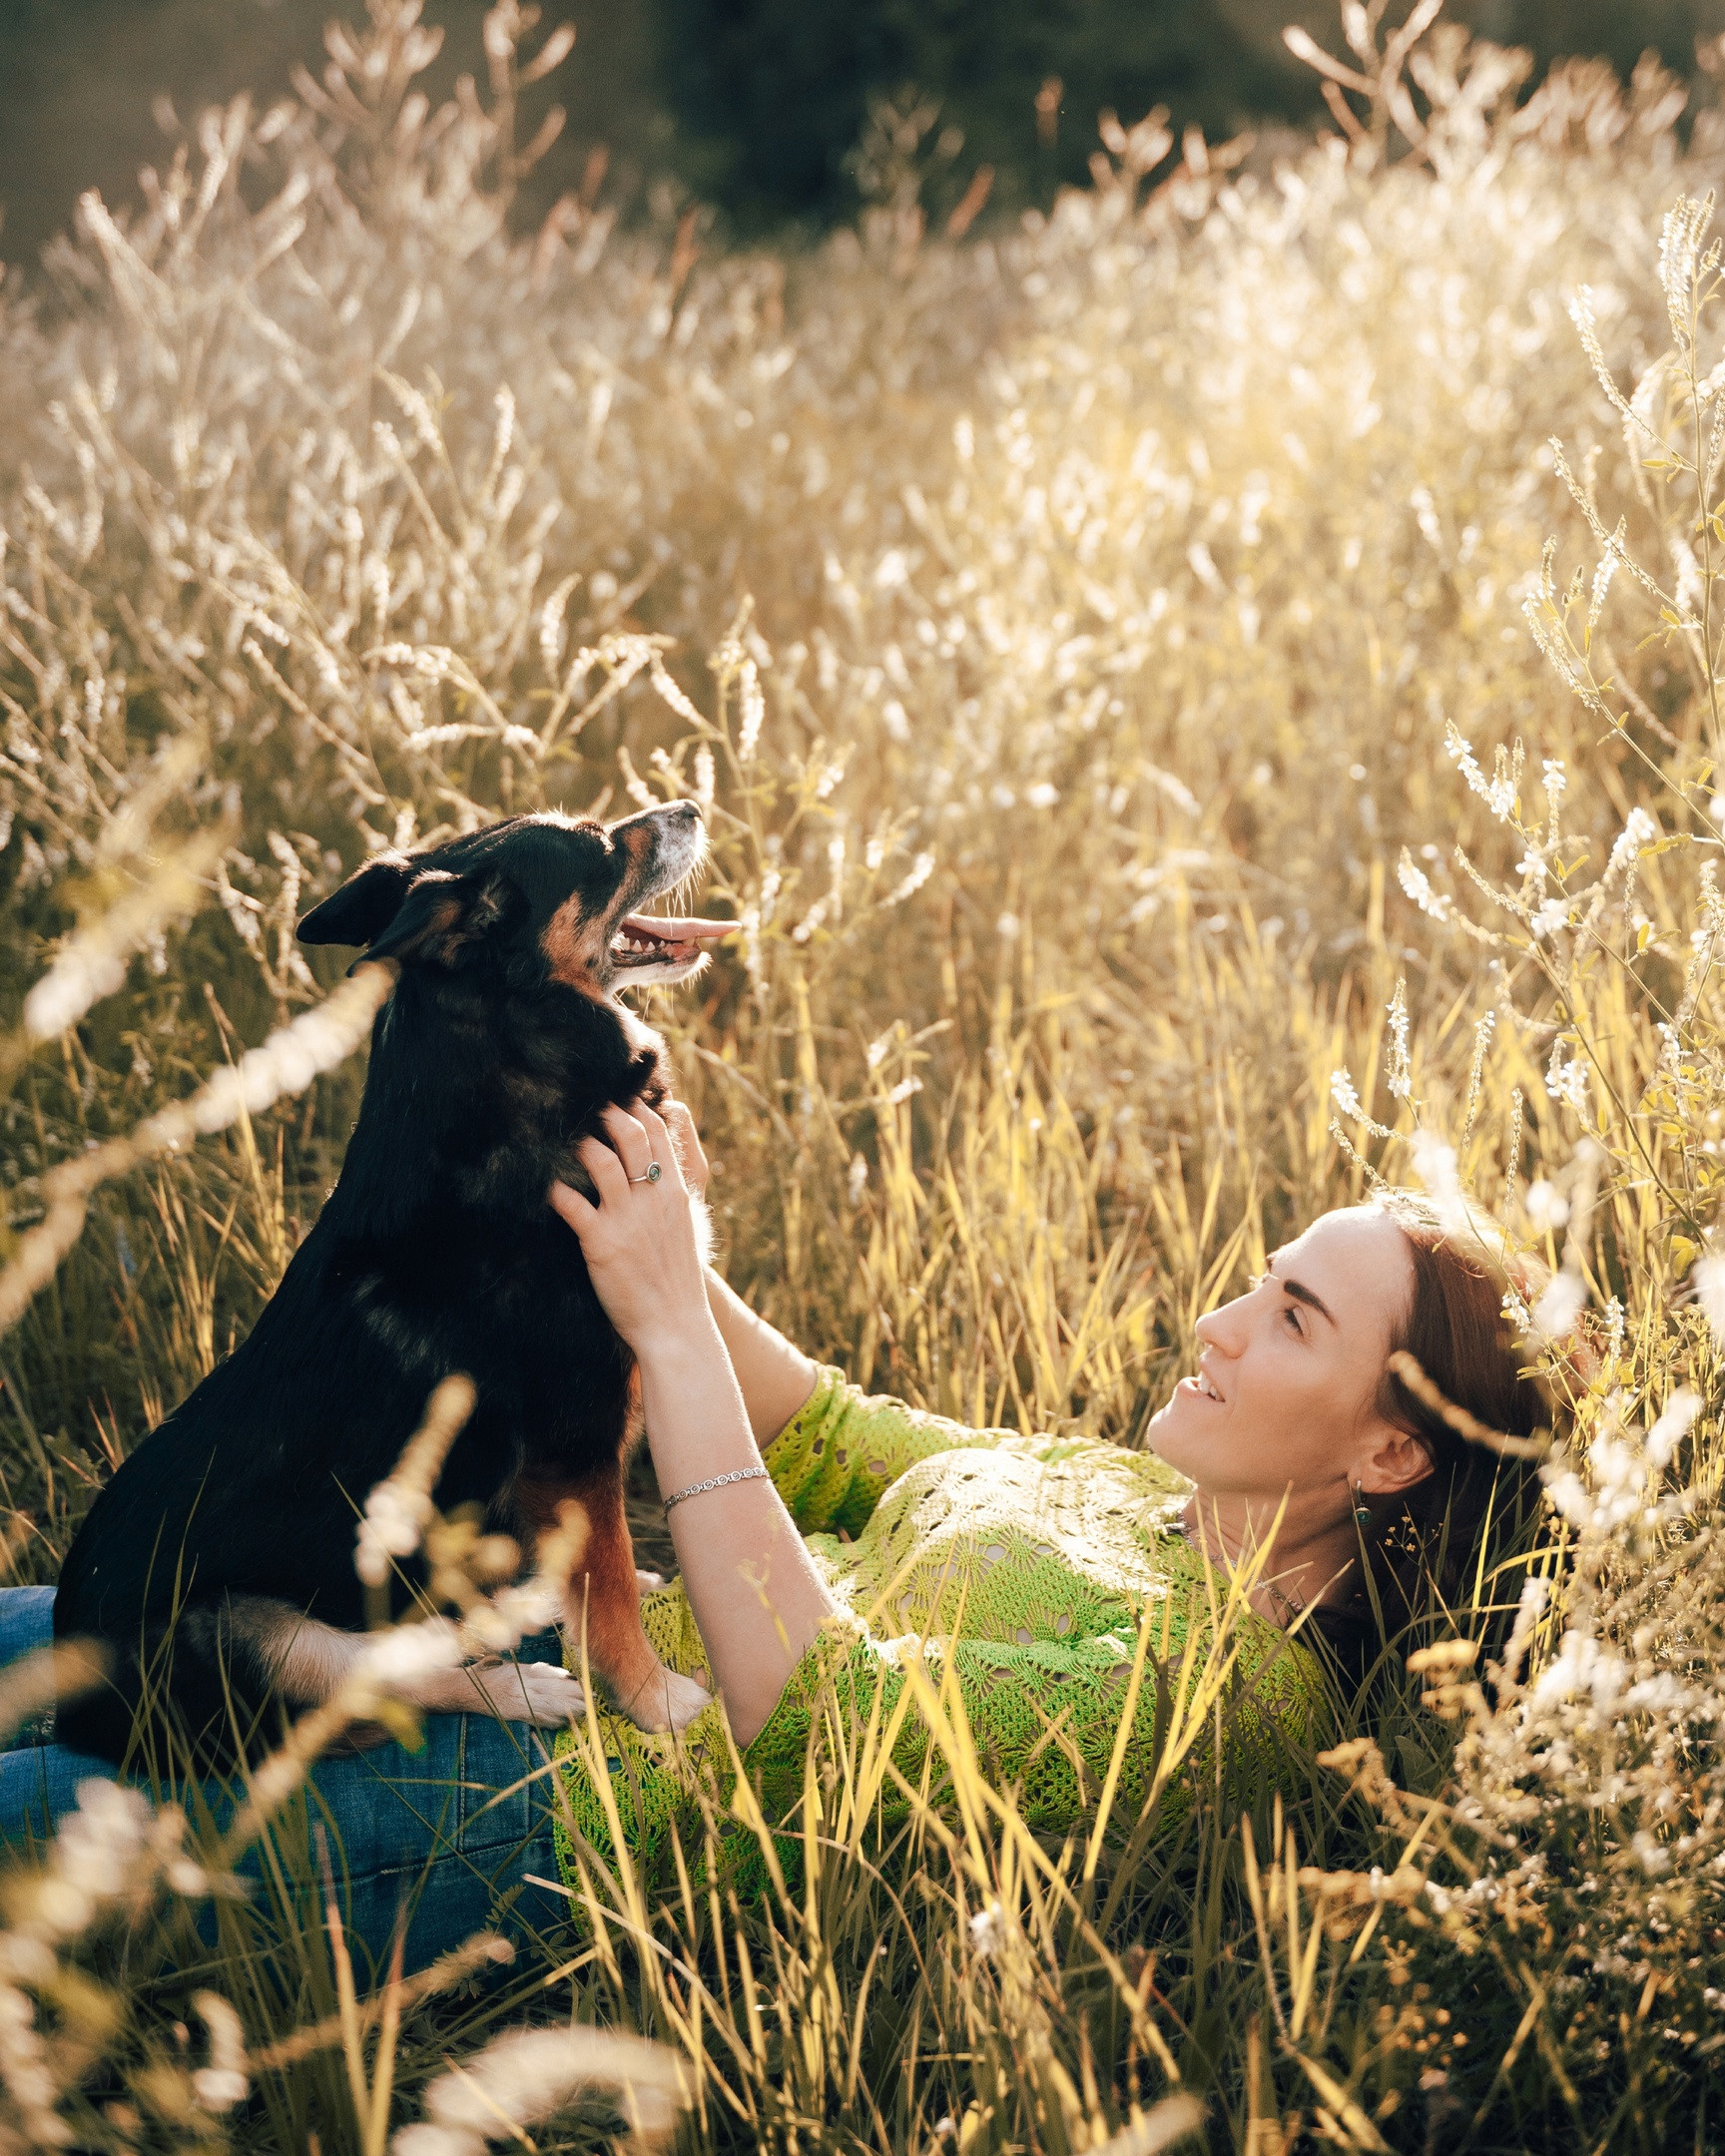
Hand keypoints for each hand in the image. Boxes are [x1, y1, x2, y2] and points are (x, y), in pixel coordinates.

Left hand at [550, 1103, 713, 1362]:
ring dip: (578, 1143)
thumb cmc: (679, 1281)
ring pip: (599, 1160)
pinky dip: (553, 1189)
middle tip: (589, 1106)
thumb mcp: (688, 1229)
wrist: (676, 1324)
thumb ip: (674, 1197)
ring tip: (563, 1138)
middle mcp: (653, 1198)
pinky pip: (570, 1204)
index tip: (622, 1098)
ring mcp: (627, 1218)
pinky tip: (541, 1183)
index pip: (660, 1134)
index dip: (639, 1109)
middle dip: (608, 1113)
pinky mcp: (600, 1242)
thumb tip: (662, 1176)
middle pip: (631, 1135)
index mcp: (675, 1193)